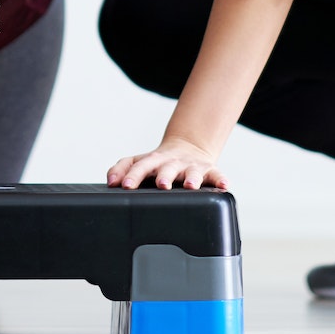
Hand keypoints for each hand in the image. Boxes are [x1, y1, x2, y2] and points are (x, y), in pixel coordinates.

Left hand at [107, 137, 227, 190]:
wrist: (189, 148)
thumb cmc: (159, 162)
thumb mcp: (140, 161)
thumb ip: (122, 168)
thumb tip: (110, 181)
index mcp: (154, 161)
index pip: (141, 166)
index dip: (133, 175)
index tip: (126, 186)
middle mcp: (172, 163)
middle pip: (167, 168)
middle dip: (165, 176)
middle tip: (162, 184)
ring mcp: (191, 167)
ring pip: (193, 172)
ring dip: (192, 178)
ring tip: (191, 186)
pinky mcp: (209, 171)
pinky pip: (217, 175)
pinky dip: (221, 180)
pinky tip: (224, 186)